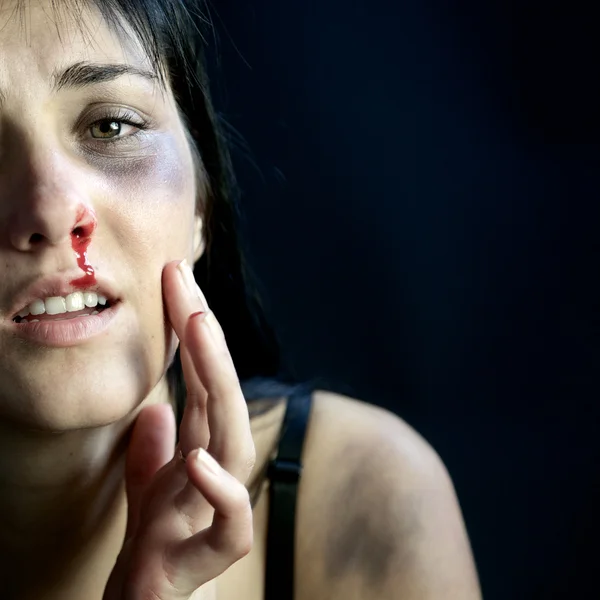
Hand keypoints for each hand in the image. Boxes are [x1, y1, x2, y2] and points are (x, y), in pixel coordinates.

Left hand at [103, 259, 255, 599]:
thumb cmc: (156, 540)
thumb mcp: (149, 482)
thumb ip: (155, 445)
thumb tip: (157, 409)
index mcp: (202, 445)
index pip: (204, 379)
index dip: (192, 330)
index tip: (176, 280)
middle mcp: (217, 466)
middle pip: (221, 393)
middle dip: (206, 337)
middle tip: (184, 282)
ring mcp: (218, 505)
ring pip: (232, 438)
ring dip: (220, 382)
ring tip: (201, 328)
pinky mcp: (215, 551)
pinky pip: (229, 520)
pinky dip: (221, 488)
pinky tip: (198, 456)